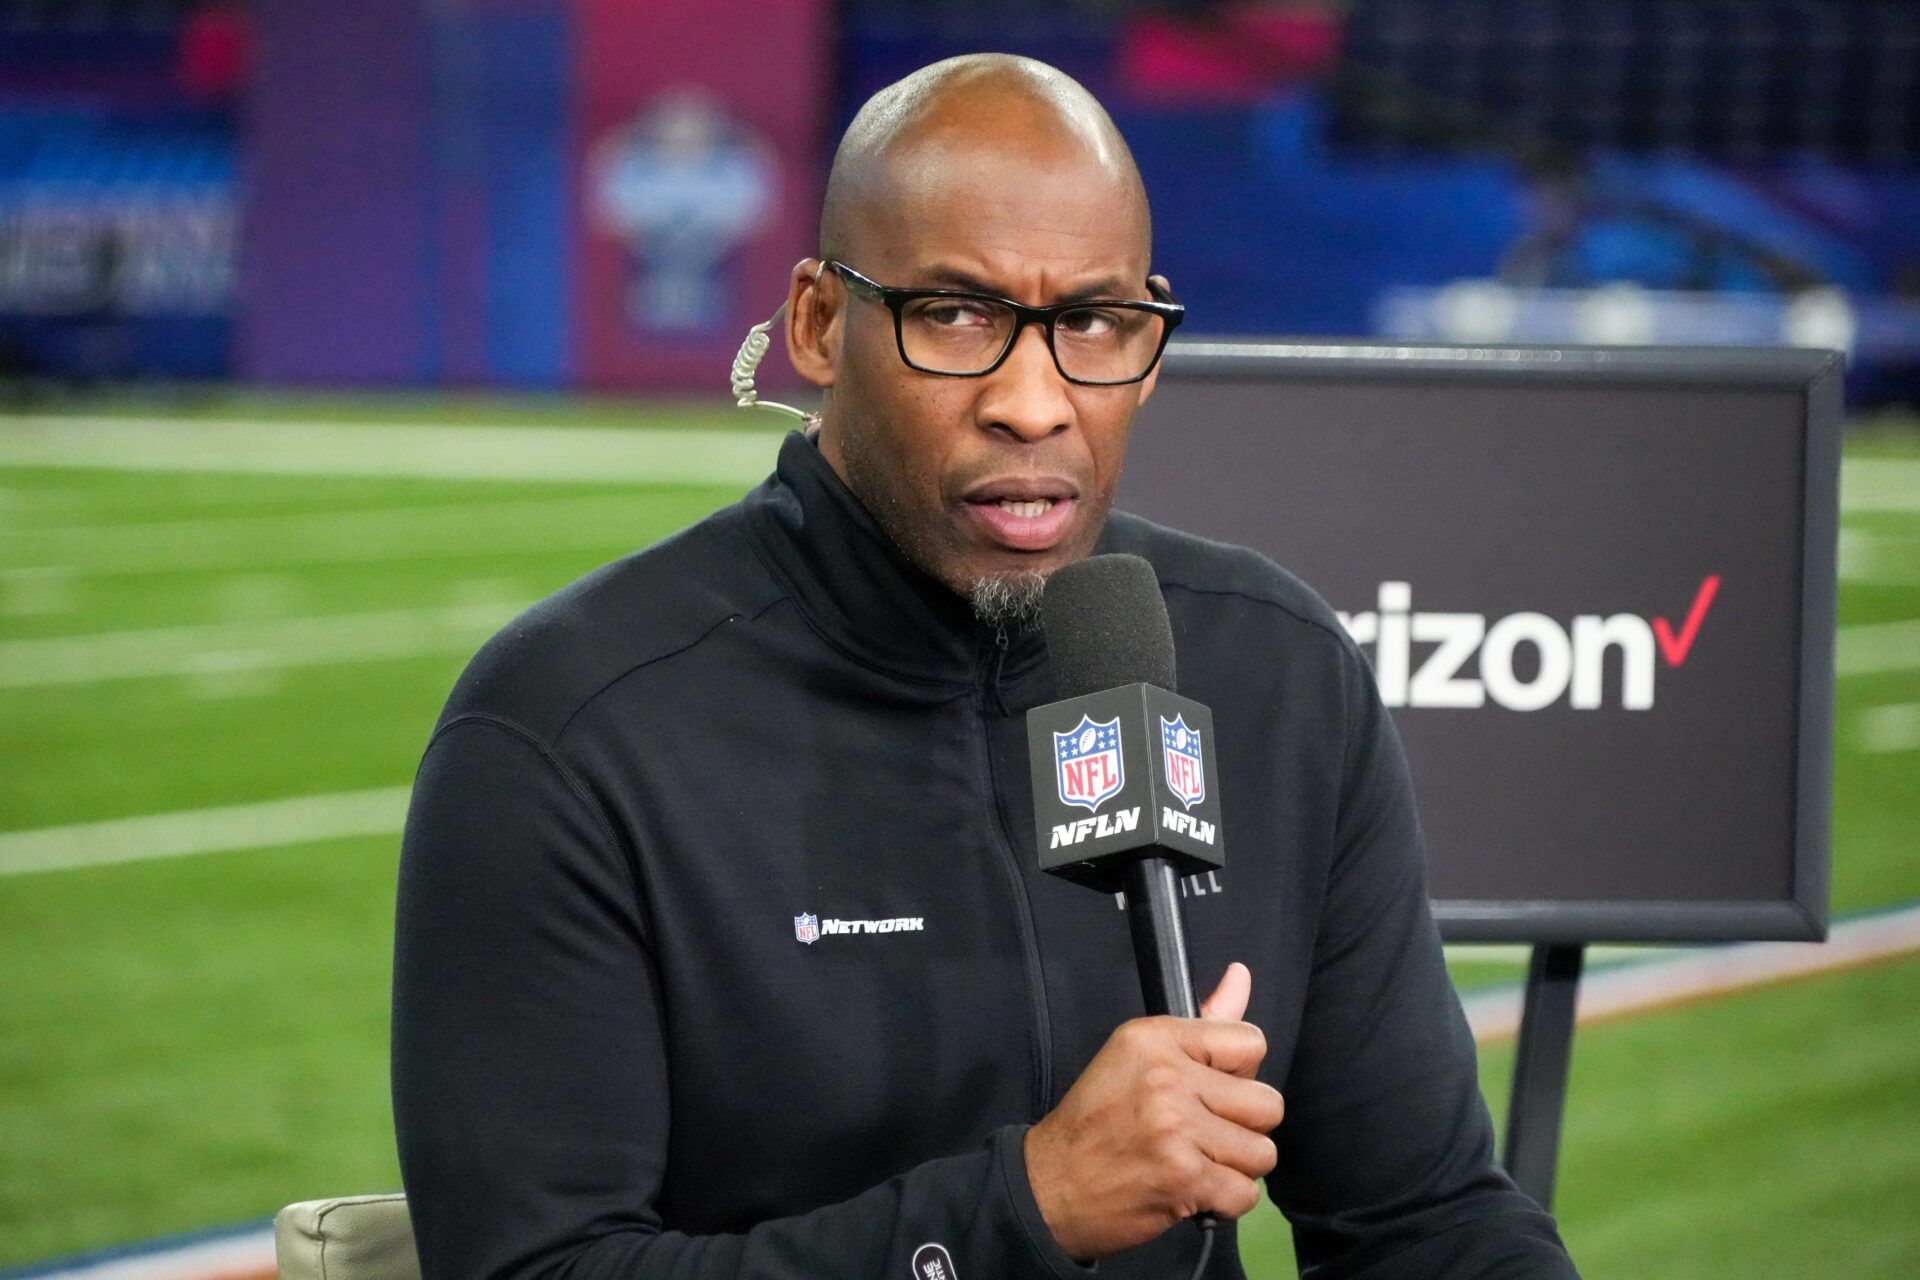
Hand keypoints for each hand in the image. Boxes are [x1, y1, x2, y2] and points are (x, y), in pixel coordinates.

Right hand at [1022, 963, 1285, 1261]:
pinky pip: (1245, 1193)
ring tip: (1197, 1162)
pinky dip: (1224, 1201)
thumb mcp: (1138, 1055)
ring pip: (1262, 1152)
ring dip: (1235, 1167)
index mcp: (1156, 1037)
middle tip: (1204, 1135)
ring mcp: (1177, 1128)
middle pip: (1268, 1104)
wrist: (1049, 1184)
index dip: (1239, 1075)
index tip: (1208, 1091)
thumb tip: (1241, 974)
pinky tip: (1193, 1190)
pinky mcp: (1184, 1177)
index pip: (1251, 1043)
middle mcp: (1168, 1077)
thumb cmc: (1097, 1120)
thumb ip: (1203, 1023)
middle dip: (1243, 1127)